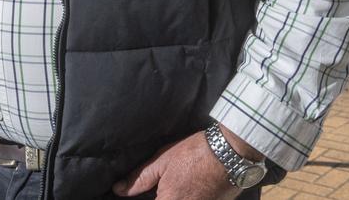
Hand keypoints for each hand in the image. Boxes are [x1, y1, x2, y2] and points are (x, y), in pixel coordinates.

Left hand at [112, 131, 240, 199]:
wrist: (231, 153)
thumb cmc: (195, 154)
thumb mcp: (163, 160)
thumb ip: (140, 178)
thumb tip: (118, 189)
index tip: (145, 194)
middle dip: (159, 196)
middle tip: (159, 187)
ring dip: (171, 196)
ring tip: (176, 184)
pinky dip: (185, 197)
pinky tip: (186, 188)